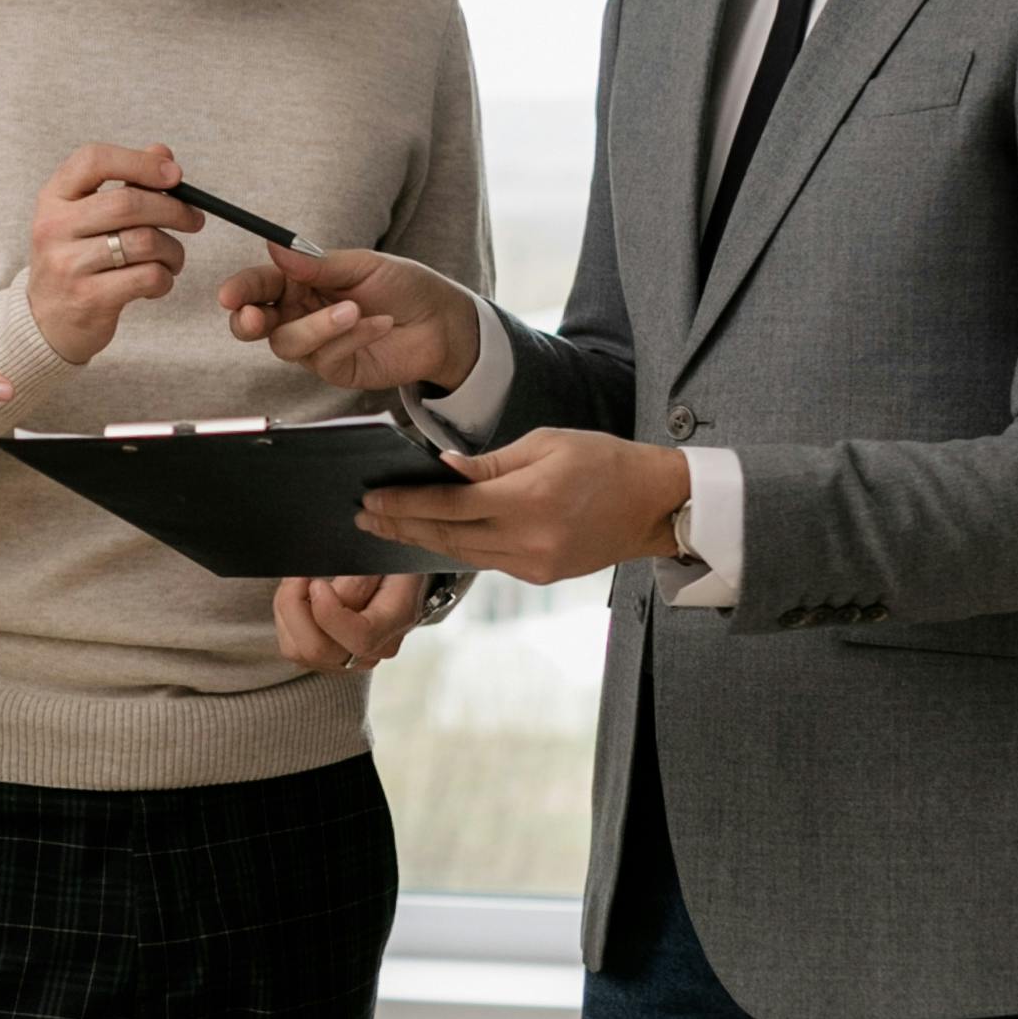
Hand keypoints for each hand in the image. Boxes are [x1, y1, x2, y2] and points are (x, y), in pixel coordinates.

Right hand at [26, 143, 204, 364]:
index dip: (140, 162)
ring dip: (173, 250)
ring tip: (173, 258)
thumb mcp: (86, 216)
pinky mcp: (89, 298)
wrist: (46, 321)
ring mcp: (68, 264)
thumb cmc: (77, 259)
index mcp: (53, 197)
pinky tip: (157, 282)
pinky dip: (165, 278)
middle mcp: (54, 227)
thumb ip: (124, 181)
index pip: (94, 160)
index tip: (175, 175)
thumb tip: (163, 154)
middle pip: (128, 203)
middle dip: (173, 210)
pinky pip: (148, 277)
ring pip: (144, 242)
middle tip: (194, 220)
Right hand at [221, 246, 479, 397]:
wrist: (440, 321)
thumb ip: (317, 263)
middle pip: (253, 325)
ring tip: (354, 310)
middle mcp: (299, 314)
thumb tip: (274, 247)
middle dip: (246, 321)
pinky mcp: (335, 369)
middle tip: (251, 317)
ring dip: (318, 326)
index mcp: (299, 282)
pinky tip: (377, 324)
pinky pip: (325, 358)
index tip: (229, 294)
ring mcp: (315, 345)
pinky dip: (351, 338)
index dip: (241, 290)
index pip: (259, 286)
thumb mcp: (362, 264)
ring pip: (288, 344)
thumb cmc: (403, 286)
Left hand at [272, 568, 429, 674]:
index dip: (331, 612)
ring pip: (299, 651)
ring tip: (297, 583)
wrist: (399, 583)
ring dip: (289, 612)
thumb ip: (363, 563)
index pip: (362, 636)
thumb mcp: (387, 552)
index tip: (317, 583)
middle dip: (297, 608)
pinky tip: (298, 599)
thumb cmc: (394, 565)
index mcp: (397, 620)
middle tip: (298, 576)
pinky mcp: (328, 659)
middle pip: (320, 650)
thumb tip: (332, 570)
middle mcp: (374, 649)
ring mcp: (350, 659)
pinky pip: (293, 648)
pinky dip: (287, 620)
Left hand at [360, 430, 689, 587]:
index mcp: (529, 500)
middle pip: (447, 536)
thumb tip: (441, 470)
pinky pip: (486, 561)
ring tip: (386, 527)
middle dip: (401, 526)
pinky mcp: (539, 575)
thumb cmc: (603, 461)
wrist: (654, 505)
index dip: (405, 503)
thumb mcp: (546, 443)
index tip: (371, 498)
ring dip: (421, 540)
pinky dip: (455, 547)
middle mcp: (528, 540)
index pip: (450, 505)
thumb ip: (489, 463)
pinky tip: (433, 535)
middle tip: (363, 516)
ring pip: (462, 554)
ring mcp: (533, 564)